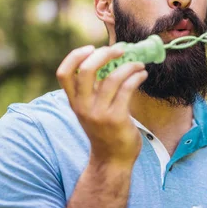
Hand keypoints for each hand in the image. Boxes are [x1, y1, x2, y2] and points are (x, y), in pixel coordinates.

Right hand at [56, 45, 147, 166]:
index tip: (91, 48)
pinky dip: (136, 77)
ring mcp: (99, 113)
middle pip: (87, 70)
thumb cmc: (105, 130)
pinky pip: (127, 89)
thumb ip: (94, 89)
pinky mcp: (116, 118)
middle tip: (120, 50)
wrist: (112, 159)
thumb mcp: (91, 110)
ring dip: (129, 66)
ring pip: (112, 78)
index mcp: (74, 102)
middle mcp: (83, 106)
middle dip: (105, 54)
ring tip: (139, 65)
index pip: (64, 74)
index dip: (75, 56)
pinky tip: (142, 75)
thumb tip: (110, 59)